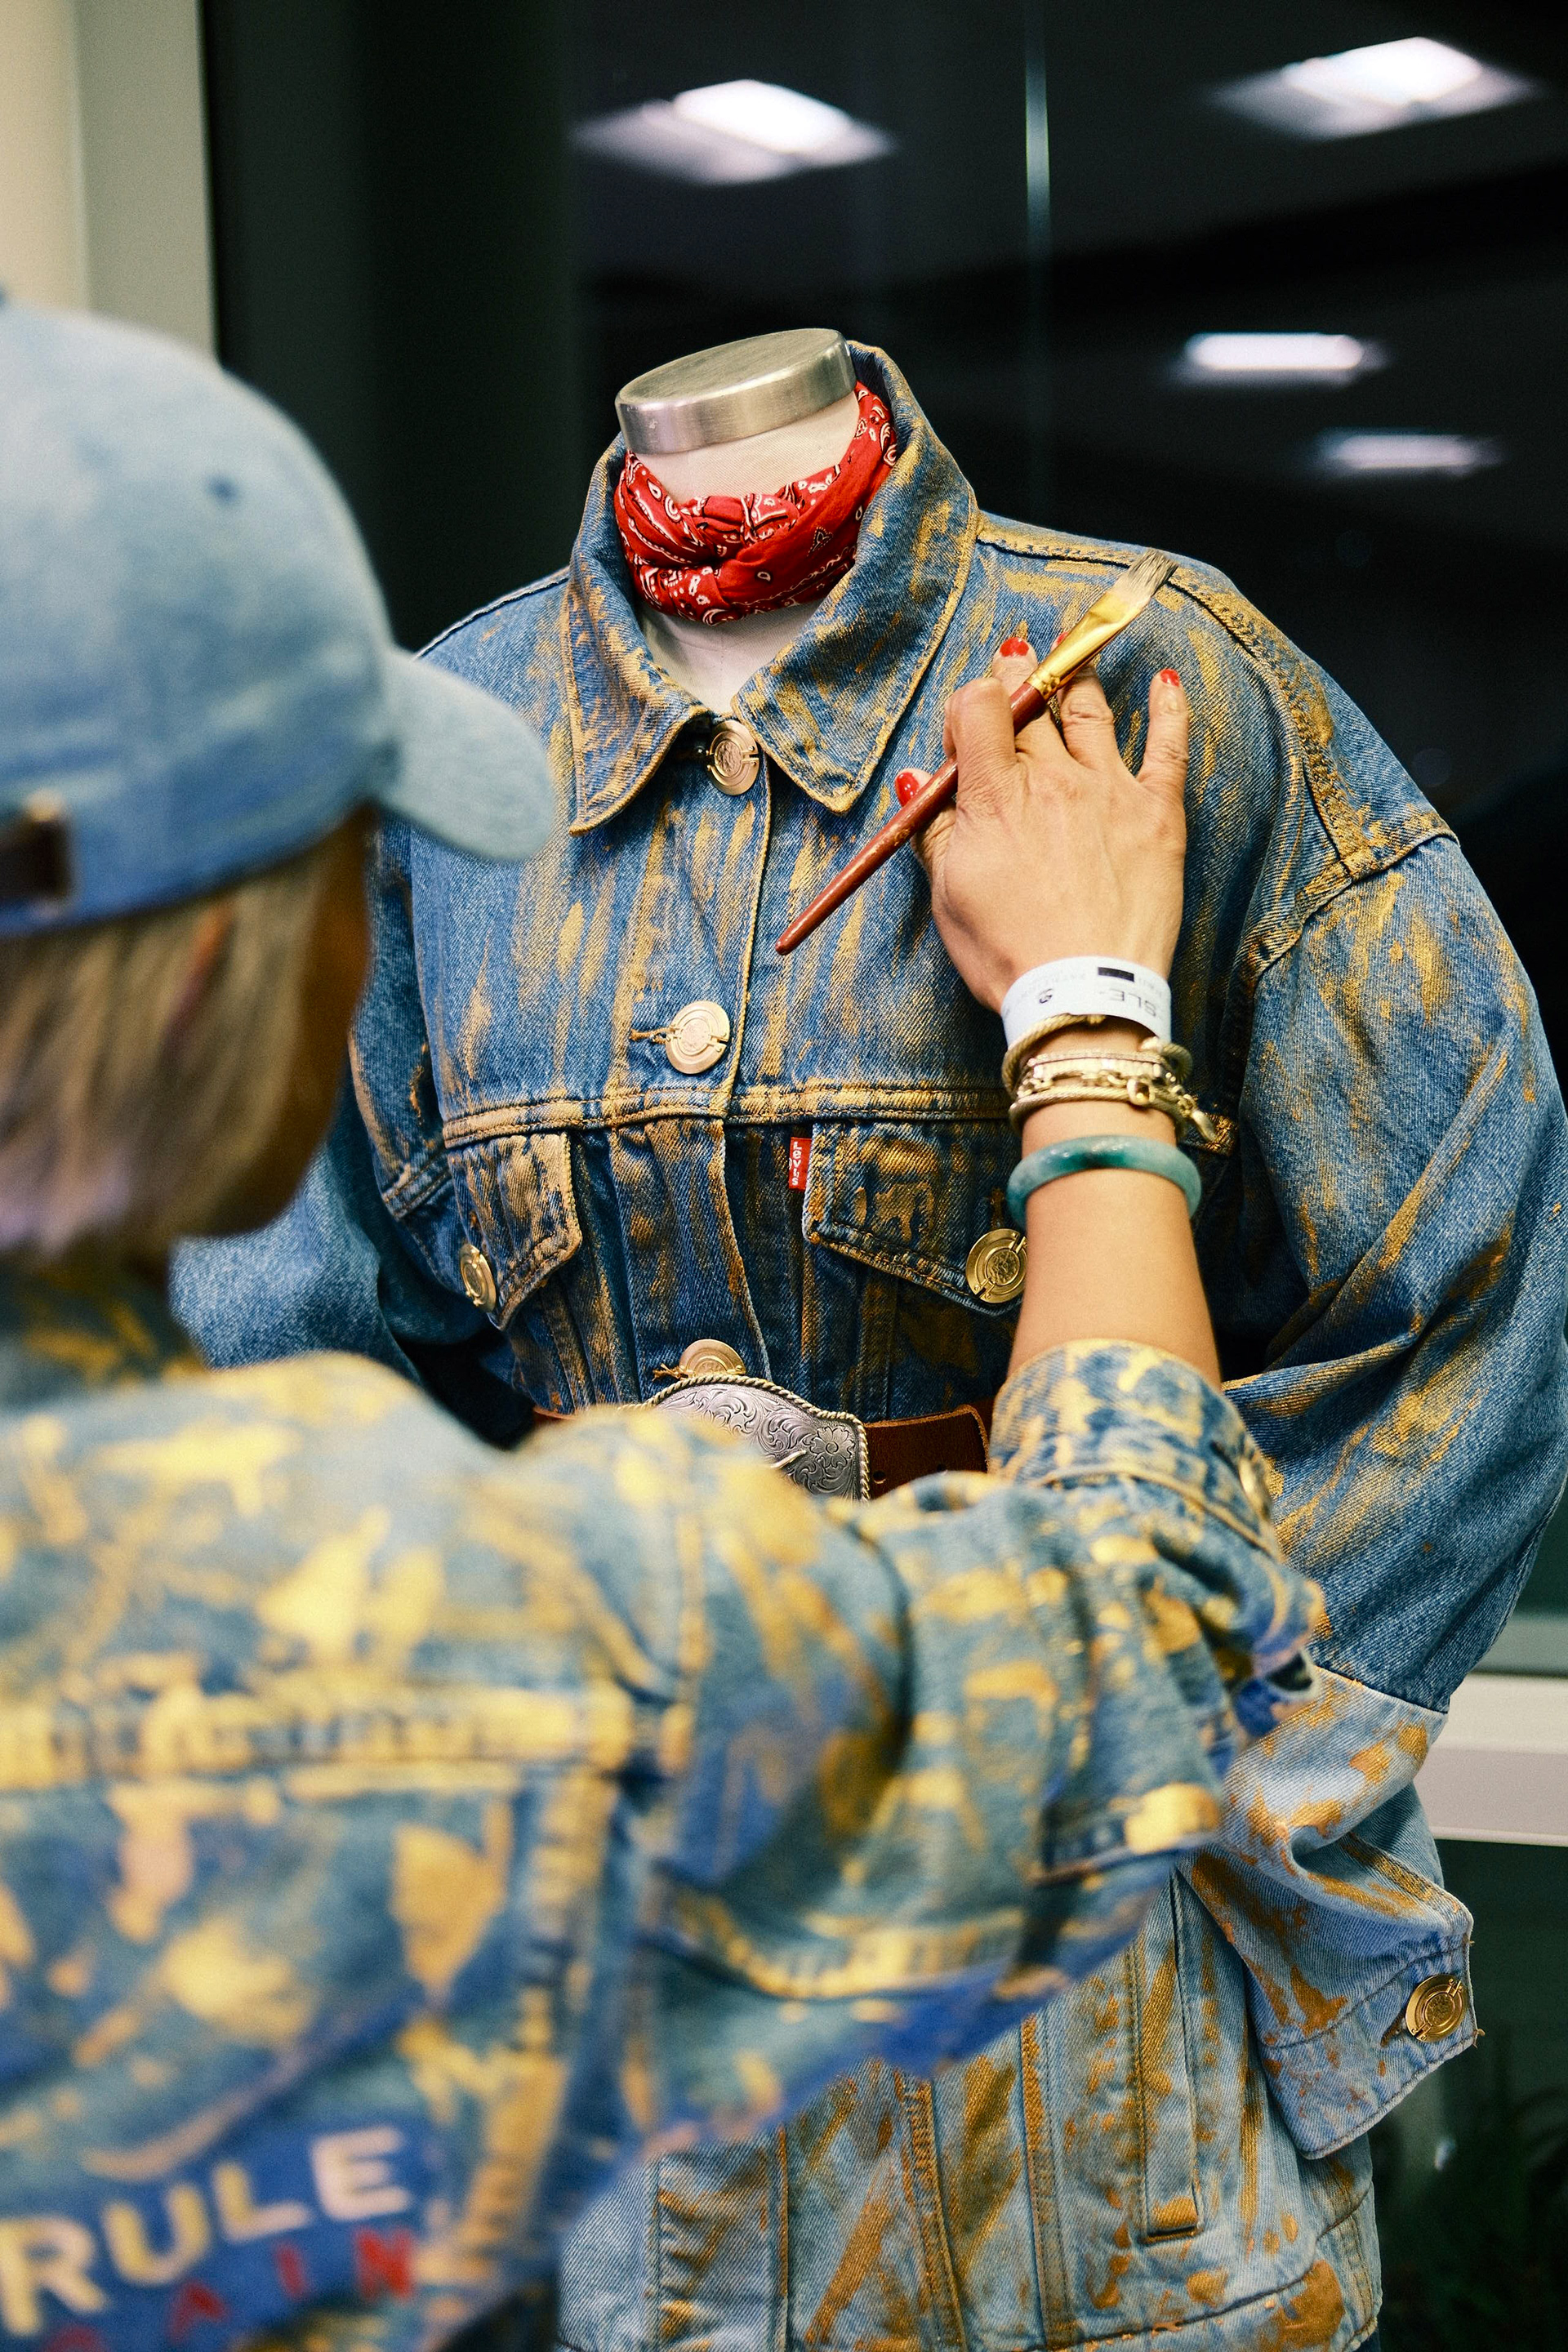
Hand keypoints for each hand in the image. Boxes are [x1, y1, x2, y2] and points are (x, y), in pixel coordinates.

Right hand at [915, 643, 1189, 1011]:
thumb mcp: (948, 895)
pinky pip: (1168, 745)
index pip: (980, 707)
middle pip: (1031, 706)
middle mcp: (1052, 779)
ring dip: (1076, 678)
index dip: (972, 702)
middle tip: (1017, 660)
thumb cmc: (1009, 954)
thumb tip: (919, 779)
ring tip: (1072, 658)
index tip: (971, 719)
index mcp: (995, 796)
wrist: (1083, 993)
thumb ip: (934, 828)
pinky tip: (1164, 683)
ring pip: (1090, 712)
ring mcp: (1109, 790)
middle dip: (1019, 678)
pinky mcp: (1157, 812)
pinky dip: (1168, 709)